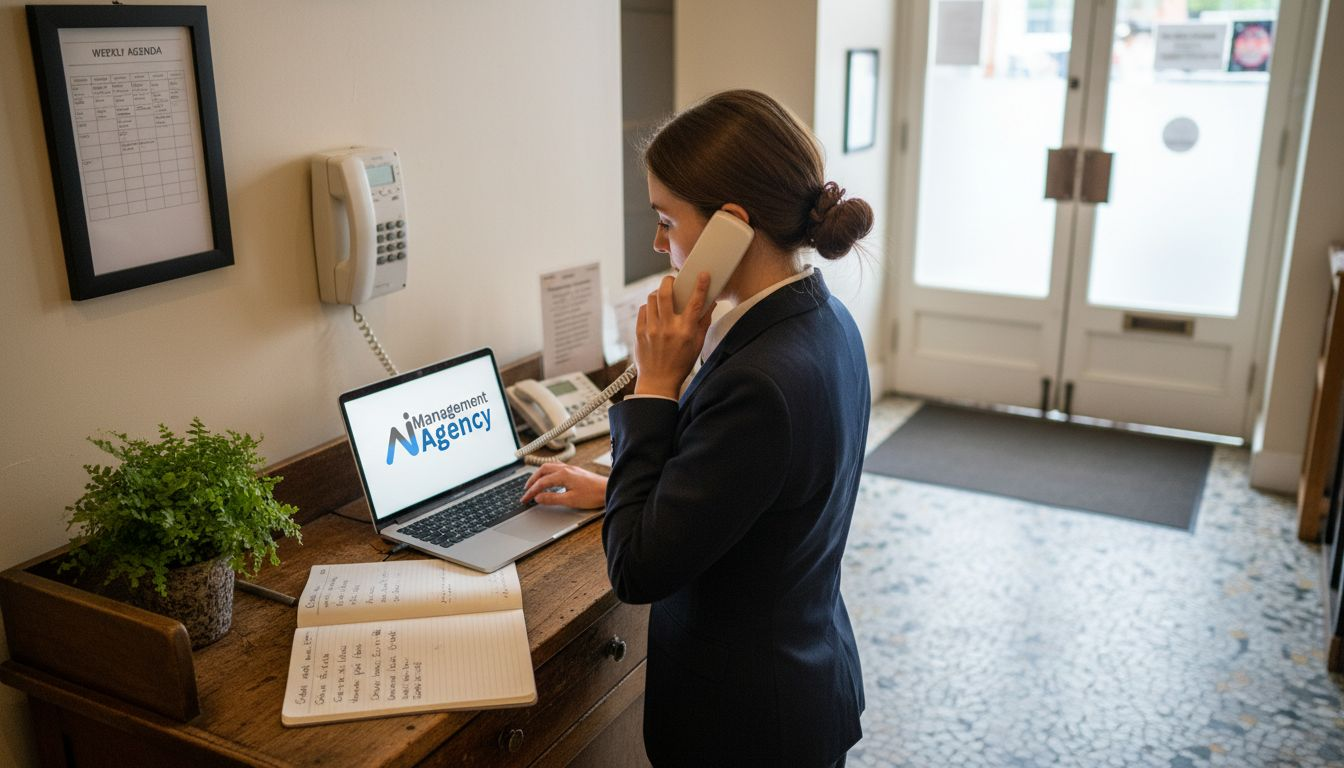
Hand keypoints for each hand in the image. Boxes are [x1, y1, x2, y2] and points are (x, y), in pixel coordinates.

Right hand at [520, 463, 607, 509]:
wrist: (608, 490)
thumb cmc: (593, 495)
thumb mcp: (570, 500)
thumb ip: (552, 498)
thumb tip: (539, 498)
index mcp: (563, 475)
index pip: (541, 483)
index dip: (531, 491)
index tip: (525, 499)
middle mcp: (566, 469)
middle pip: (542, 470)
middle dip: (532, 480)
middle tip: (526, 490)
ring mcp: (571, 469)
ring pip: (549, 467)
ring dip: (540, 474)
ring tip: (534, 483)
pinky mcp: (575, 471)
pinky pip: (557, 467)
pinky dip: (548, 472)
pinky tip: (550, 479)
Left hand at [633, 272, 714, 397]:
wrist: (658, 382)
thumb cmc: (680, 364)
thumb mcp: (697, 345)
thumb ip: (703, 323)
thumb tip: (710, 304)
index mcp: (686, 331)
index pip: (695, 302)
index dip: (700, 285)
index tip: (702, 275)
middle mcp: (668, 328)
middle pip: (665, 293)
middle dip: (669, 280)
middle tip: (672, 280)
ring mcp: (652, 330)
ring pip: (652, 298)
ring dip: (658, 293)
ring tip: (662, 297)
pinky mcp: (640, 332)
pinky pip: (643, 309)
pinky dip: (649, 306)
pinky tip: (654, 311)